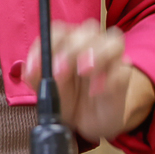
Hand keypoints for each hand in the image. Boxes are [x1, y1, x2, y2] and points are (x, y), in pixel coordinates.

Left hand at [23, 19, 154, 141]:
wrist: (89, 123)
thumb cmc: (67, 100)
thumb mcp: (46, 91)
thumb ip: (36, 77)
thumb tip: (31, 67)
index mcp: (68, 43)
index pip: (60, 30)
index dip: (49, 43)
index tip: (41, 62)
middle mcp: (91, 44)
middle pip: (87, 30)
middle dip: (72, 49)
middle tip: (60, 71)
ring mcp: (111, 58)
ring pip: (112, 40)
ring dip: (96, 54)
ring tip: (84, 72)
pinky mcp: (123, 76)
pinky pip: (123, 68)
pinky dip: (110, 78)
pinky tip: (96, 91)